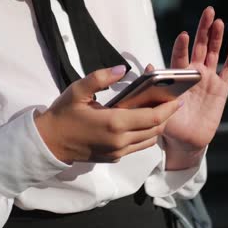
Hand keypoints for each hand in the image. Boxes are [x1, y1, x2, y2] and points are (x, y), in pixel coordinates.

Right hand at [34, 65, 181, 164]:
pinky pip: (138, 147)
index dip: (169, 109)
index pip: (153, 117)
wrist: (49, 143)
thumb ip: (100, 77)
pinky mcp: (115, 158)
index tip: (178, 99)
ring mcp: (118, 152)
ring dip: (158, 127)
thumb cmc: (63, 114)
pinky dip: (147, 135)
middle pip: (156, 130)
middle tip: (172, 102)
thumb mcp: (78, 90)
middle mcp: (120, 141)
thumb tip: (122, 69)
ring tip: (160, 111)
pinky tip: (143, 122)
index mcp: (114, 123)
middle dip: (168, 116)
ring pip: (150, 141)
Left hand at [163, 7, 227, 168]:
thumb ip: (153, 88)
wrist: (186, 141)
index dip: (182, 46)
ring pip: (214, 53)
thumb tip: (150, 67)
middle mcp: (193, 74)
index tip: (184, 36)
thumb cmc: (169, 124)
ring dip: (217, 38)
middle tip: (208, 12)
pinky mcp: (221, 89)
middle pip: (199, 46)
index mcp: (177, 76)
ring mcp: (208, 79)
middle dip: (203, 29)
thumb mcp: (157, 107)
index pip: (179, 56)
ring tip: (219, 22)